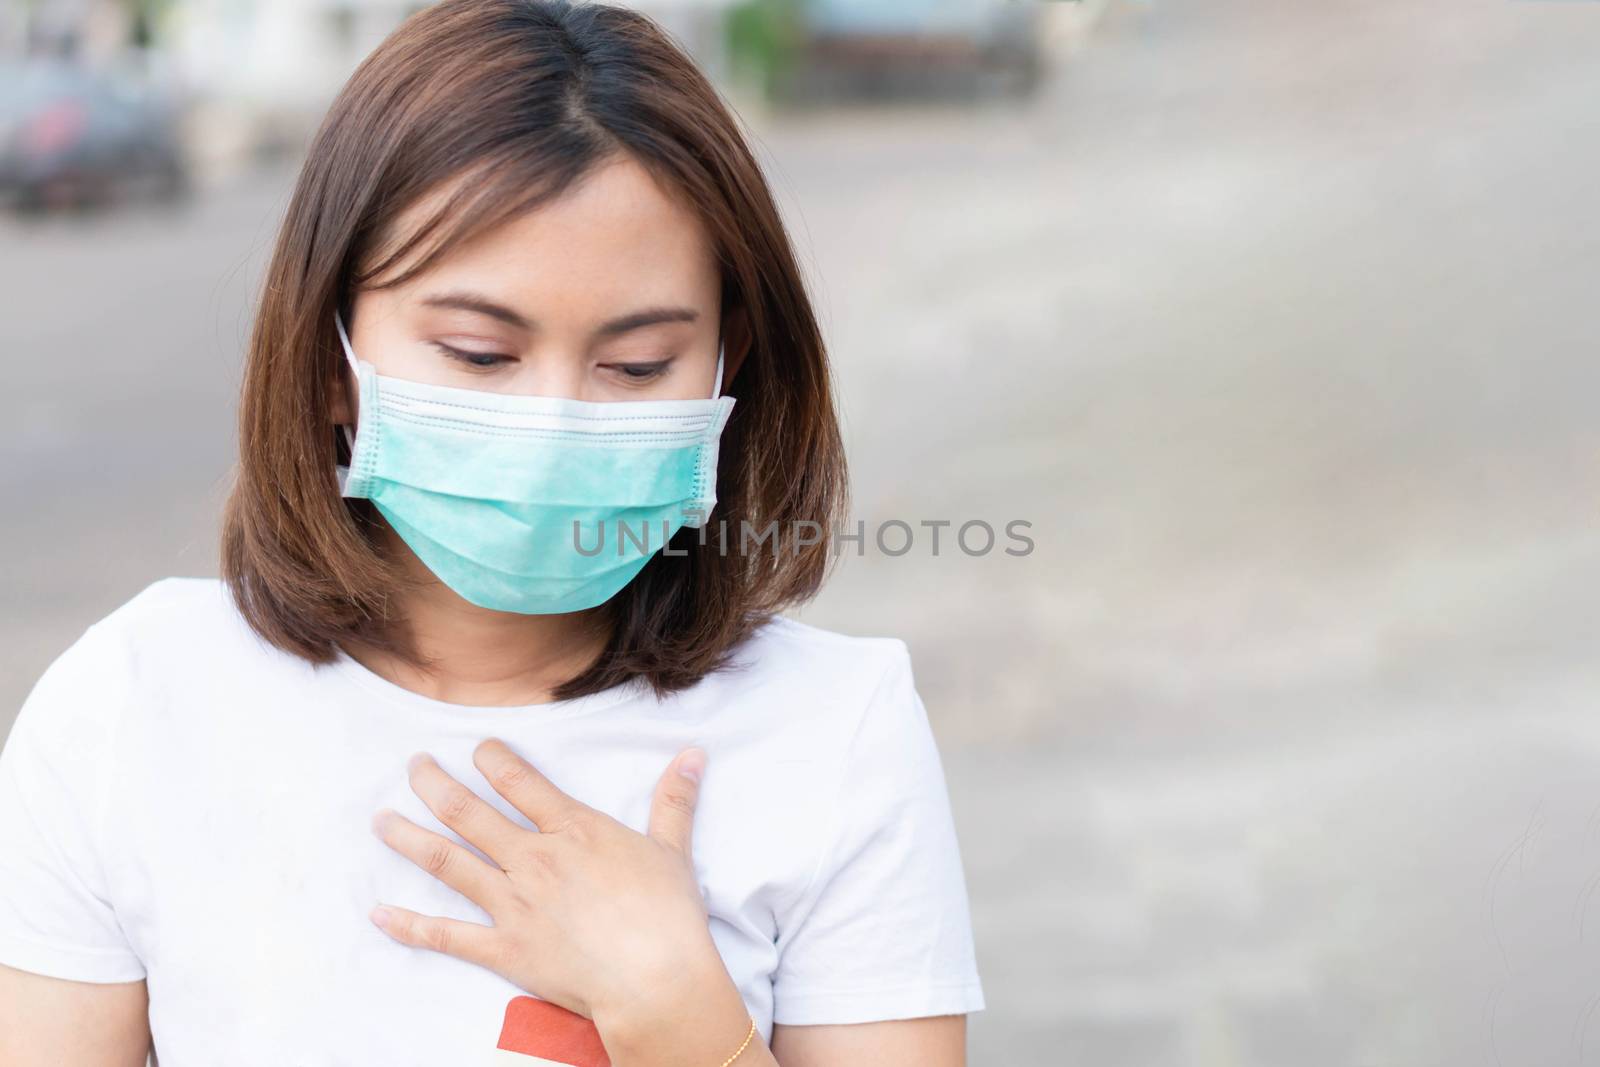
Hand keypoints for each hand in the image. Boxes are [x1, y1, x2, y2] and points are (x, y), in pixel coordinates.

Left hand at [368, 738, 719, 1024]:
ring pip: (448, 862)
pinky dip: (409, 925)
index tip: (476, 748)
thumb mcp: (673, 848)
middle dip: (435, 785)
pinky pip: (446, 935)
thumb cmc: (667, 915)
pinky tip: (378, 912)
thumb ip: (674, 799)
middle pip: (469, 812)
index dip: (493, 759)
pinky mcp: (504, 949)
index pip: (520, 781)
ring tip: (380, 820)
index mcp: (572, 830)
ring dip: (409, 838)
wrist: (654, 978)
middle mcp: (533, 859)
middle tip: (413, 766)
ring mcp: (513, 904)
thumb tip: (693, 754)